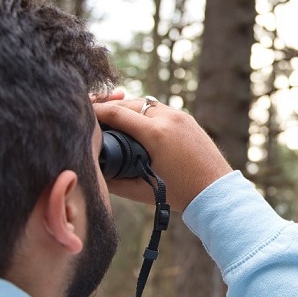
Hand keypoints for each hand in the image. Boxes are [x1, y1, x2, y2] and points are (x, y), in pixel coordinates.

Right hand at [92, 97, 232, 210]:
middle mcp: (168, 118)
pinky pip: (159, 108)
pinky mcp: (187, 118)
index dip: (96, 110)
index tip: (81, 111)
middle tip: (93, 114)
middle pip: (129, 104)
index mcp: (156, 134)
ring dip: (128, 108)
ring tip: (112, 118)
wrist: (216, 191)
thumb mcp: (141, 190)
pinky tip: (136, 121)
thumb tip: (93, 170)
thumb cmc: (180, 193)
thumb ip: (113, 181)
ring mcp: (180, 115)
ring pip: (145, 103)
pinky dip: (144, 112)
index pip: (117, 114)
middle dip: (110, 107)